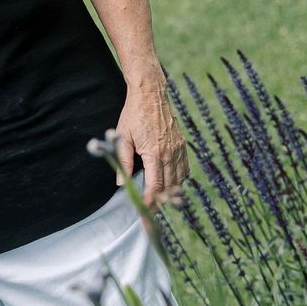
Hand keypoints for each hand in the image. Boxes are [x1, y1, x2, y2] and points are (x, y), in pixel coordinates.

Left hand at [113, 71, 187, 210]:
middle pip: (168, 185)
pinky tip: (172, 183)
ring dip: (171, 192)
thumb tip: (122, 183)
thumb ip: (123, 162)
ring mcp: (178, 149)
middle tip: (152, 211)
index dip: (150, 200)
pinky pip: (185, 168)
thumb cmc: (134, 115)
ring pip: (179, 179)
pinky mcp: (182, 144)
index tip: (145, 209)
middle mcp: (169, 153)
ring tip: (161, 201)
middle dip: (160, 201)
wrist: (151, 94)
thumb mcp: (123, 138)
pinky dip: (180, 179)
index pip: (155, 185)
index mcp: (154, 153)